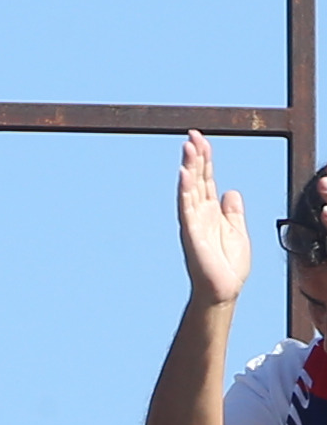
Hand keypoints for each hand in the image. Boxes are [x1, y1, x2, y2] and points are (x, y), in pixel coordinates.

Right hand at [175, 129, 252, 308]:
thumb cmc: (229, 265)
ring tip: (188, 146)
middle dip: (196, 156)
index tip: (201, 139)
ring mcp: (194, 222)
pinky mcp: (192, 232)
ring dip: (189, 167)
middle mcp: (199, 213)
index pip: (206, 178)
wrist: (223, 290)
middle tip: (193, 134)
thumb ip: (233, 211)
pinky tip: (185, 174)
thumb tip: (230, 191)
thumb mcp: (238, 231)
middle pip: (197, 178)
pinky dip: (185, 190)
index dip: (204, 158)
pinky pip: (187, 207)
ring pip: (190, 188)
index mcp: (211, 211)